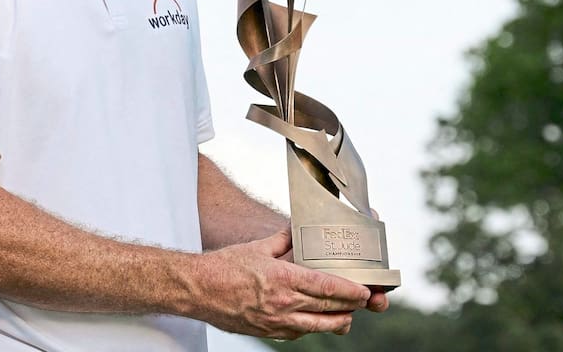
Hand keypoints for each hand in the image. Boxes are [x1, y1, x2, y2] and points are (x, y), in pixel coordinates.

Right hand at [190, 229, 371, 339]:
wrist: (198, 290)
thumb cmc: (225, 267)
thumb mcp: (258, 247)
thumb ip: (283, 239)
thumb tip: (298, 227)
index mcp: (283, 278)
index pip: (327, 287)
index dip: (351, 290)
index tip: (365, 290)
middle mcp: (283, 303)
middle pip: (328, 309)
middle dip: (351, 306)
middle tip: (363, 301)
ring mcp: (276, 322)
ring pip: (317, 326)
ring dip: (336, 321)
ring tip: (346, 315)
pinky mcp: (267, 332)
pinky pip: (298, 334)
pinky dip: (312, 327)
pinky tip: (316, 320)